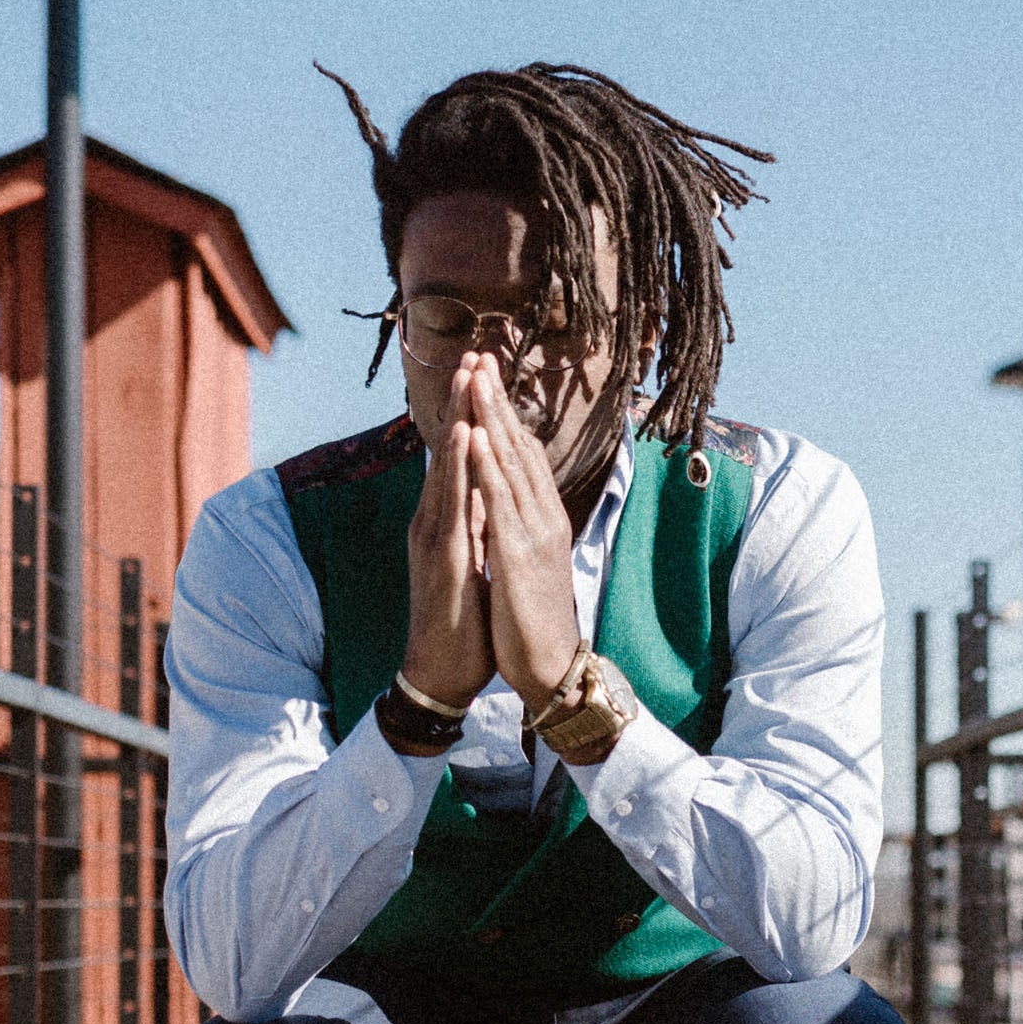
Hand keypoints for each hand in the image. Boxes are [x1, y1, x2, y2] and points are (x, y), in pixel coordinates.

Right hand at [399, 367, 494, 710]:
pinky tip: (463, 434)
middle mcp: (434, 519)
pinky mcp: (442, 557)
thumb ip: (474, 522)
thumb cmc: (460, 619)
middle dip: (462, 401)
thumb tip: (487, 489)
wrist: (441, 672)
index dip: (470, 414)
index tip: (484, 372)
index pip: (458, 457)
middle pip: (448, 451)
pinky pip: (451, 502)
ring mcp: (433, 535)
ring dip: (457, 416)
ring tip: (468, 374)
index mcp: (445, 520)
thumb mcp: (472, 558)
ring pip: (446, 466)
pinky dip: (457, 465)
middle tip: (474, 353)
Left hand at [465, 357, 582, 714]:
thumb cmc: (532, 622)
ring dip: (491, 418)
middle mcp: (542, 517)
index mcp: (541, 519)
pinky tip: (473, 436)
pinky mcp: (519, 555)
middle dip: (497, 401)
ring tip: (477, 377)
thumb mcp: (523, 564)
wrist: (549, 668)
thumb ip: (514, 528)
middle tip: (481, 356)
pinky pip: (499, 501)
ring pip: (510, 464)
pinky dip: (485, 465)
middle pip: (517, 447)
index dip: (503, 415)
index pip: (521, 455)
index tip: (486, 378)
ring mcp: (532, 533)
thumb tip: (500, 501)